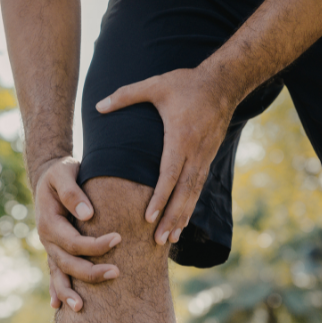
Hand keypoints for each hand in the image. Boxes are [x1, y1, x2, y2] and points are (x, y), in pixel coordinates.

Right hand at [32, 156, 121, 311]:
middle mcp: (47, 238)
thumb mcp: (64, 173)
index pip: (73, 241)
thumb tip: (88, 215)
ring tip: (80, 308)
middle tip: (117, 272)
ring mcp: (50, 247)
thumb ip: (72, 192)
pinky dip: (55, 290)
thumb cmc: (61, 173)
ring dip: (68, 292)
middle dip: (91, 272)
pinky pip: (53, 274)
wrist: (49, 176)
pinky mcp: (55, 251)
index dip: (95, 244)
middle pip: (67, 263)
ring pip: (58, 274)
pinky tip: (58, 307)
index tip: (118, 238)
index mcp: (49, 221)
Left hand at [96, 67, 234, 245]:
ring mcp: (204, 156)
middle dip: (171, 217)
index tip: (148, 218)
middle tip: (159, 240)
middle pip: (183, 192)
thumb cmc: (186, 83)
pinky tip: (182, 221)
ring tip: (171, 240)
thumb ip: (126, 96)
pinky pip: (199, 187)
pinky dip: (190, 206)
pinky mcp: (208, 157)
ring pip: (193, 193)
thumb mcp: (155, 85)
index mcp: (180, 137)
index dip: (159, 198)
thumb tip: (98, 106)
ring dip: (182, 217)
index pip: (169, 174)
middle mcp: (195, 152)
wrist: (224, 82)